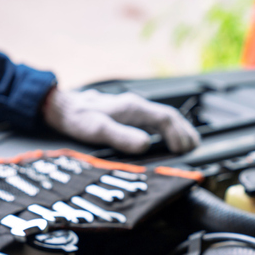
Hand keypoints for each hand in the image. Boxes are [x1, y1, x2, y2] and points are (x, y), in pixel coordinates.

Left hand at [43, 88, 199, 153]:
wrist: (60, 107)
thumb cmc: (77, 118)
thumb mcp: (97, 129)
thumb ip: (121, 137)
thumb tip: (145, 145)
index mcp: (132, 107)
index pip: (165, 118)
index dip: (178, 134)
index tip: (184, 149)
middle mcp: (135, 105)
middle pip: (168, 116)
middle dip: (184, 131)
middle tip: (194, 148)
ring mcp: (131, 108)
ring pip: (161, 116)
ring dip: (176, 129)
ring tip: (187, 144)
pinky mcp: (125, 112)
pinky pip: (152, 119)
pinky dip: (164, 129)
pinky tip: (164, 138)